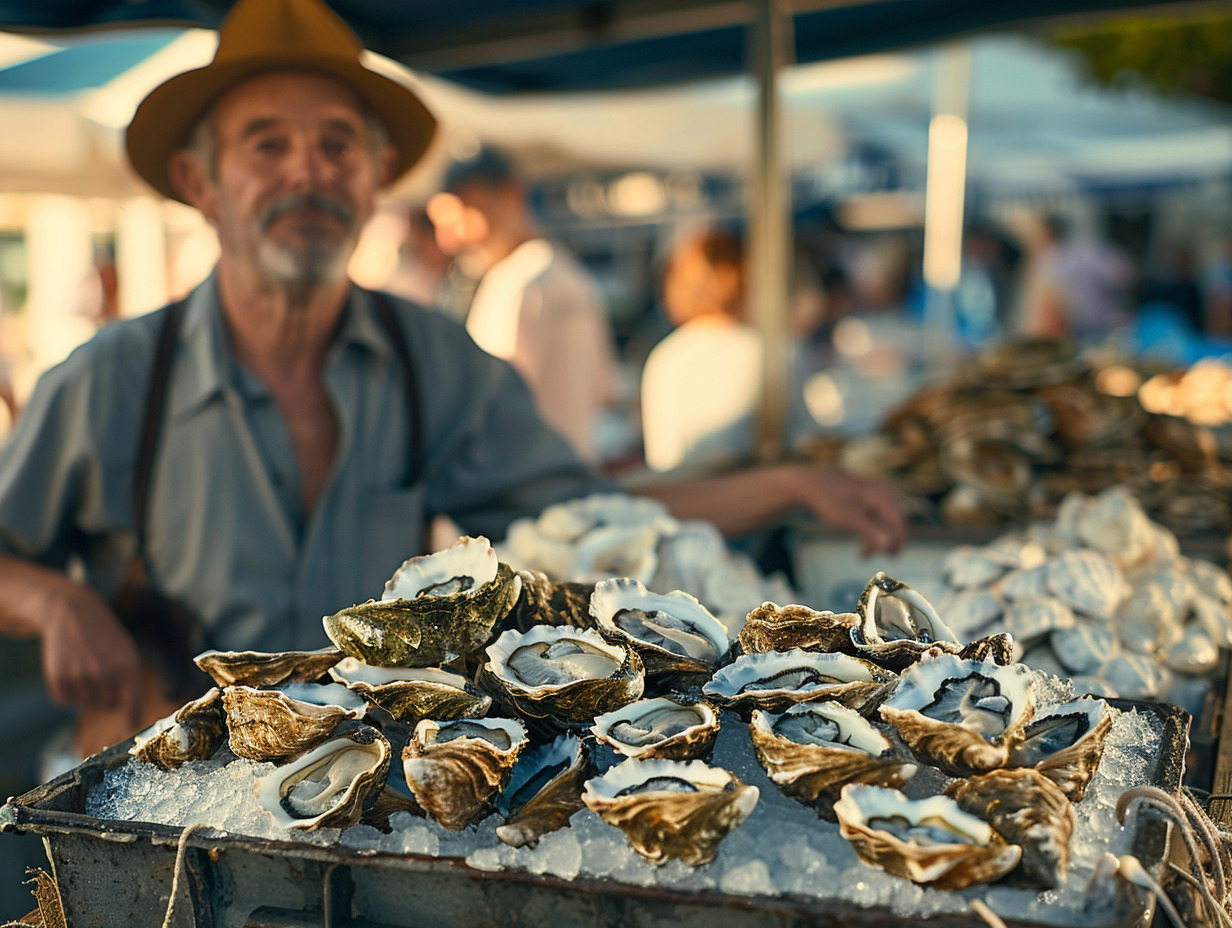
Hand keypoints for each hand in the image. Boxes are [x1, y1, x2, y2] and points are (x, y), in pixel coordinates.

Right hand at [38, 580, 141, 726]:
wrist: (71, 612)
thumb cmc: (103, 634)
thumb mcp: (125, 649)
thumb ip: (129, 677)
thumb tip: (130, 708)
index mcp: (128, 665)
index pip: (132, 700)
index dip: (132, 715)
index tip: (132, 724)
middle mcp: (106, 673)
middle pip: (108, 704)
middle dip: (106, 693)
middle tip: (100, 671)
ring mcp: (81, 676)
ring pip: (86, 702)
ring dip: (86, 691)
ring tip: (85, 666)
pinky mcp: (59, 677)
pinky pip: (65, 700)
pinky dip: (66, 691)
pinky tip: (69, 670)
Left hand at [791, 465, 906, 555]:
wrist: (812, 485)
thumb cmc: (830, 501)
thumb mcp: (849, 519)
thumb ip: (870, 532)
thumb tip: (889, 545)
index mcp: (882, 496)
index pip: (898, 524)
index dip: (896, 542)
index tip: (888, 558)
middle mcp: (884, 494)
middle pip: (894, 524)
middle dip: (886, 542)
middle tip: (871, 557)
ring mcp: (877, 496)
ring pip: (884, 524)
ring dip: (877, 540)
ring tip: (863, 555)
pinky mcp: (868, 501)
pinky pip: (876, 520)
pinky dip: (871, 533)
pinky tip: (862, 547)